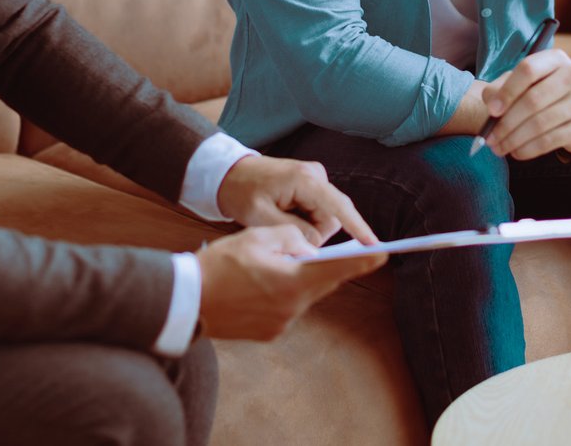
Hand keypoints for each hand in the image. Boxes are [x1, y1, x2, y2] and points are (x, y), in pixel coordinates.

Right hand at [197, 224, 386, 340]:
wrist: (187, 302)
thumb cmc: (219, 265)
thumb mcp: (256, 237)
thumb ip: (290, 237)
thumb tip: (309, 246)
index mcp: (291, 282)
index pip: (336, 270)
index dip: (362, 262)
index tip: (383, 253)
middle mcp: (291, 308)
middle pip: (321, 283)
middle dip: (324, 266)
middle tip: (326, 250)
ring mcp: (281, 324)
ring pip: (303, 295)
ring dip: (298, 279)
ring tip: (274, 264)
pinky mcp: (269, 333)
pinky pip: (287, 308)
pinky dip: (283, 293)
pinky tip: (261, 283)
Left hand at [216, 155, 378, 245]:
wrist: (230, 173)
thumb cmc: (243, 192)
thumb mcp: (262, 217)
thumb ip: (293, 233)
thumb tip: (317, 246)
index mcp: (305, 180)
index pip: (339, 207)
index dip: (358, 227)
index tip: (374, 245)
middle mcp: (316, 175)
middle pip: (331, 218)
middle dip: (312, 232)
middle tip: (282, 229)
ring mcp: (316, 178)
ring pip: (325, 218)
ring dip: (306, 227)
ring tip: (279, 217)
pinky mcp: (313, 185)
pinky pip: (318, 212)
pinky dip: (304, 219)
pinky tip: (284, 213)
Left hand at [482, 48, 570, 158]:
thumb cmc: (550, 91)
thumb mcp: (528, 82)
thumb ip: (503, 87)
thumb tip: (491, 104)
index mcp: (556, 59)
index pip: (528, 69)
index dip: (507, 91)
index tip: (492, 110)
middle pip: (532, 100)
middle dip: (506, 123)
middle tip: (489, 138)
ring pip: (539, 124)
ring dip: (513, 140)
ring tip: (499, 148)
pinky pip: (548, 141)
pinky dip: (527, 149)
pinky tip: (516, 152)